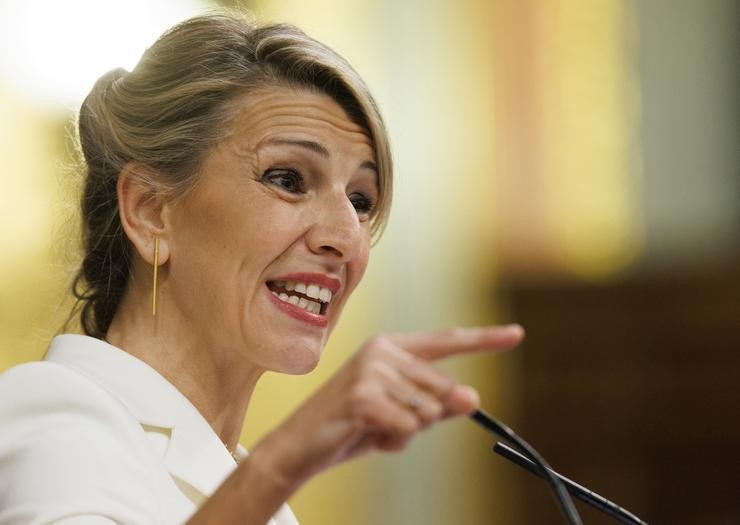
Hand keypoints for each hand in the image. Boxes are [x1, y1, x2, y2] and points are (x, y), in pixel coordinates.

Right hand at [253, 324, 523, 488]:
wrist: (303, 444)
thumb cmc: (353, 425)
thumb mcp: (400, 413)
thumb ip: (437, 404)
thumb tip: (474, 396)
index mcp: (392, 347)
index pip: (447, 341)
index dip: (485, 339)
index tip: (518, 334)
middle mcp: (383, 351)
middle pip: (443, 388)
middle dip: (425, 416)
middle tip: (387, 420)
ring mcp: (371, 370)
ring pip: (427, 411)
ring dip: (407, 431)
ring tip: (373, 426)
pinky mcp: (363, 394)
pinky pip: (408, 426)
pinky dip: (394, 439)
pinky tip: (367, 433)